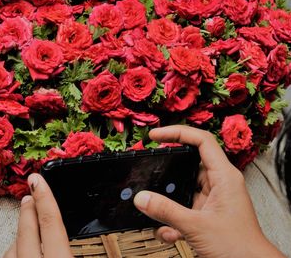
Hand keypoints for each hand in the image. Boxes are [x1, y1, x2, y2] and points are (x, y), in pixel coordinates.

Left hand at [4, 173, 72, 257]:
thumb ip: (73, 251)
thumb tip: (68, 239)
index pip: (50, 222)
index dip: (44, 198)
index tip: (37, 180)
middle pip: (27, 231)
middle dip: (28, 210)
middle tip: (29, 196)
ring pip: (13, 247)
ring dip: (22, 233)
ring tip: (30, 224)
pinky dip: (17, 250)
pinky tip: (24, 250)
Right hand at [134, 125, 284, 257]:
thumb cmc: (239, 248)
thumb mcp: (196, 226)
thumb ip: (166, 211)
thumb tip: (141, 198)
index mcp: (224, 176)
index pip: (201, 141)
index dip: (177, 133)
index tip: (156, 135)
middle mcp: (218, 183)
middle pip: (188, 162)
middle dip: (167, 168)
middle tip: (149, 166)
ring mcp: (211, 198)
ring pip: (183, 186)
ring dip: (168, 200)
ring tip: (154, 207)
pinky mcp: (205, 212)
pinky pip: (183, 206)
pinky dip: (172, 218)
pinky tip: (168, 232)